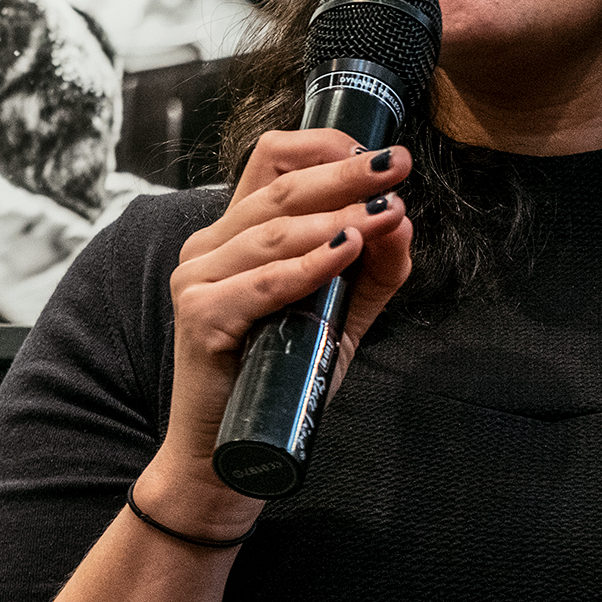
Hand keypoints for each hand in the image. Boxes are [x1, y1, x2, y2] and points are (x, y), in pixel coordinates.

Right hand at [133, 129, 413, 539]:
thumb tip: (403, 216)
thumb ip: (371, 270)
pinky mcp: (201, 317)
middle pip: (281, 187)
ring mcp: (198, 279)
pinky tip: (346, 251)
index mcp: (236, 234)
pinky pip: (264, 282)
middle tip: (396, 165)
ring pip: (274, 231)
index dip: (324, 147)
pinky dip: (309, 265)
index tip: (379, 151)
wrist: (230, 453)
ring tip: (384, 211)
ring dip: (338, 216)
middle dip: (345, 173)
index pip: (271, 161)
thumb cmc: (281, 379)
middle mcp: (209, 247)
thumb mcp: (338, 315)